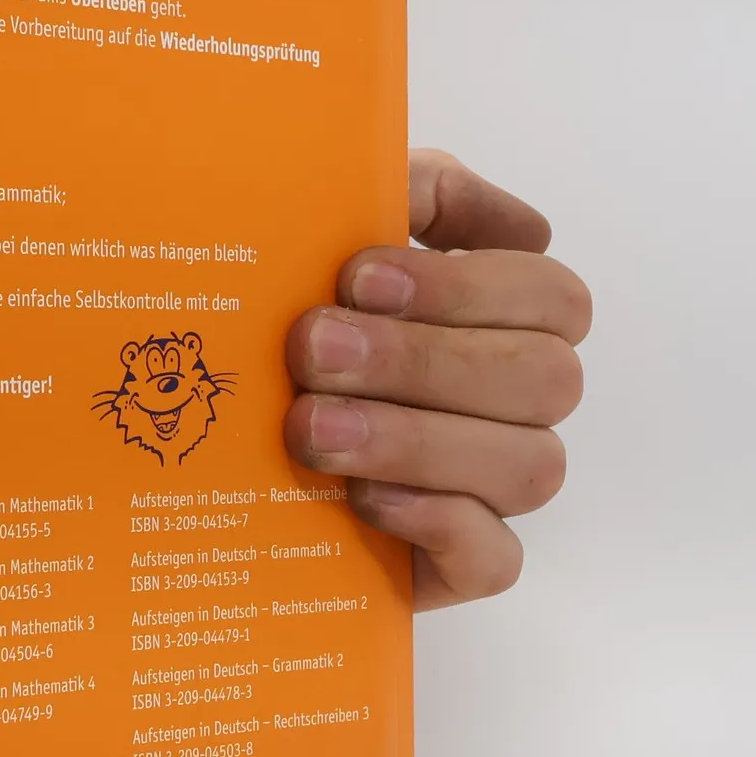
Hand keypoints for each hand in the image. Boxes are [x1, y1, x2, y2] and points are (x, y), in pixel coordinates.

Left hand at [282, 150, 589, 611]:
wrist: (204, 439)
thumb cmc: (278, 314)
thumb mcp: (325, 229)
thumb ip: (402, 191)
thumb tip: (483, 207)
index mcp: (501, 314)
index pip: (552, 296)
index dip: (467, 285)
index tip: (358, 277)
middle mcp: (514, 401)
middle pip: (544, 378)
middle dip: (423, 359)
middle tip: (312, 352)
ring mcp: (490, 486)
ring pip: (529, 467)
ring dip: (417, 440)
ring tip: (313, 429)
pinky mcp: (454, 565)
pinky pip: (495, 559)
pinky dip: (439, 523)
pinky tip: (364, 498)